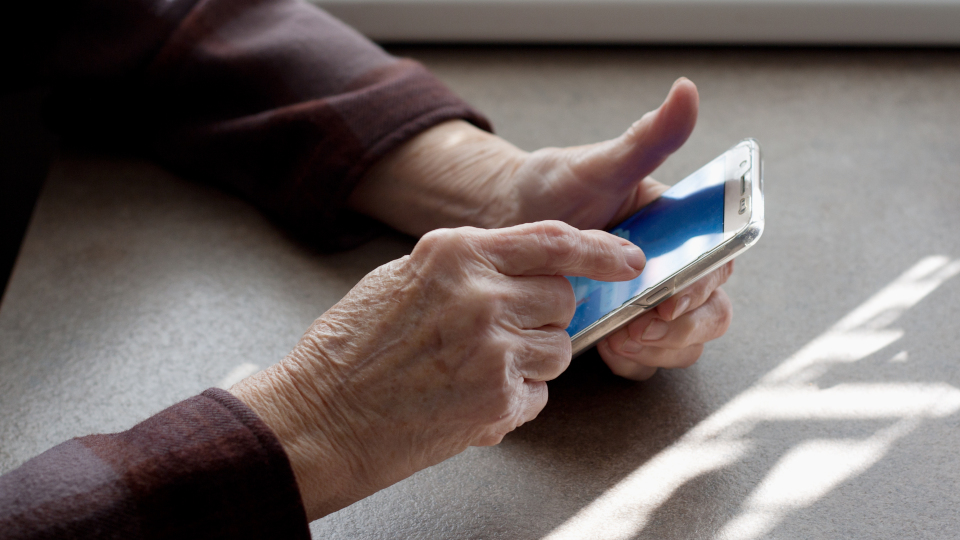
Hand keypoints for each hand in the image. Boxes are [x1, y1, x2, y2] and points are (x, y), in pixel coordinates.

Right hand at [231, 222, 644, 519]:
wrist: (319, 416)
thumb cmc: (352, 349)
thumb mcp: (405, 279)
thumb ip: (468, 268)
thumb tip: (523, 272)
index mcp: (456, 252)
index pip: (552, 240)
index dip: (599, 250)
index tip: (629, 258)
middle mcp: (480, 291)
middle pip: (562, 296)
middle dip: (544, 316)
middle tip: (500, 334)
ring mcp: (492, 345)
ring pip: (559, 348)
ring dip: (529, 362)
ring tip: (472, 371)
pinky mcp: (497, 397)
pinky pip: (539, 395)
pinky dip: (514, 401)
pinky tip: (467, 399)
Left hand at [350, 78, 731, 379]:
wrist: (504, 226)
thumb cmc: (554, 189)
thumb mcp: (597, 164)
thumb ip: (645, 139)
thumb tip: (686, 91)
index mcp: (680, 228)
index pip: (719, 259)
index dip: (706, 283)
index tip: (672, 297)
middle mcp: (674, 268)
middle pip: (712, 311)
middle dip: (683, 327)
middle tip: (640, 327)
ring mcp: (650, 304)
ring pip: (686, 342)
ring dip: (660, 348)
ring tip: (618, 338)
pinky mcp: (625, 332)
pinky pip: (648, 361)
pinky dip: (634, 361)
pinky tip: (606, 347)